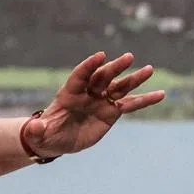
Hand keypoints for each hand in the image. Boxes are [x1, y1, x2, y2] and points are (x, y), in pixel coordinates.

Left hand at [24, 51, 164, 157]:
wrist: (56, 138)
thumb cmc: (45, 132)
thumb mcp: (39, 132)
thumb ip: (38, 129)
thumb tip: (35, 127)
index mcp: (69, 93)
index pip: (80, 75)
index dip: (89, 65)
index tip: (101, 55)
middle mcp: (87, 93)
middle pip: (102, 77)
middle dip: (114, 68)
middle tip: (129, 57)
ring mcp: (100, 101)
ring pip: (119, 87)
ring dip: (134, 79)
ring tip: (150, 69)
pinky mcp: (111, 113)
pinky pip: (130, 105)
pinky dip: (144, 100)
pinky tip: (159, 94)